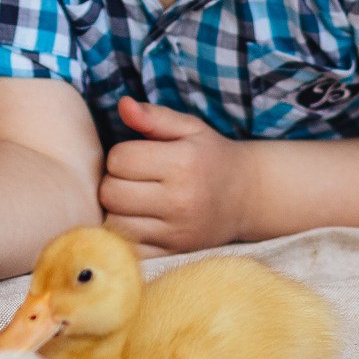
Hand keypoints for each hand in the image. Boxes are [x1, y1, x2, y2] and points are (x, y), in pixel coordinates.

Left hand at [97, 96, 249, 255]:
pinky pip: (129, 248)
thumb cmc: (211, 156)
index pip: (118, 159)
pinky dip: (126, 235)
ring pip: (114, 222)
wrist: (248, 197)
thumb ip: (154, 116)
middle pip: (110, 193)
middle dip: (114, 182)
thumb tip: (123, 104)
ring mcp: (177, 232)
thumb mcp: (189, 128)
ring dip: (117, 210)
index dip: (121, 155)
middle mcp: (180, 201)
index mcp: (182, 164)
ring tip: (134, 199)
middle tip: (131, 179)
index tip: (136, 156)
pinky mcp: (174, 253)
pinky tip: (139, 221)